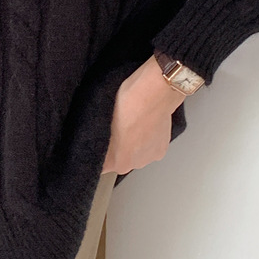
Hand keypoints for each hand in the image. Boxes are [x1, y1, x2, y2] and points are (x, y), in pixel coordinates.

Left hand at [102, 55, 186, 175]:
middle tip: (118, 129)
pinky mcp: (160, 151)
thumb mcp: (101, 119)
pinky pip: (149, 149)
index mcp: (114, 160)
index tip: (100, 142)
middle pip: (119, 161)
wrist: (154, 92)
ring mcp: (148, 158)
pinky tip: (144, 127)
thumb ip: (99, 139)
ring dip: (133, 145)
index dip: (99, 152)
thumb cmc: (128, 101)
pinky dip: (147, 141)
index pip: (101, 166)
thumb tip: (97, 143)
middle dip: (117, 148)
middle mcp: (132, 164)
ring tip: (133, 125)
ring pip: (135, 155)